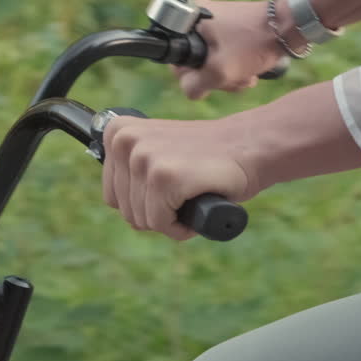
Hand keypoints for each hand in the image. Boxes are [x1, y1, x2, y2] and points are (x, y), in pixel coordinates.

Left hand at [101, 115, 258, 240]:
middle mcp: (124, 141)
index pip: (112, 196)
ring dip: (171, 219)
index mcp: (117, 133)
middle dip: (157, 212)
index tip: (169, 184)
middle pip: (126, 211)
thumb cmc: (203, 158)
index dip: (144, 202)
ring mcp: (143, 158)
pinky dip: (182, 227)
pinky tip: (198, 203)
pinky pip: (161, 224)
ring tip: (192, 192)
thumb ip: (131, 175)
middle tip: (185, 189)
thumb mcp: (156, 153)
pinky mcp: (163, 177)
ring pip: (142, 220)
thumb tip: (124, 214)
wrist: (248, 148)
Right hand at [173, 0, 287, 99]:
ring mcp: (216, 22)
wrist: (290, 25)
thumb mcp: (219, 71)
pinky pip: (225, 54)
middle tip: (233, 79)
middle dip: (215, 78)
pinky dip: (235, 66)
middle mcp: (199, 17)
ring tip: (246, 77)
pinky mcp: (232, 28)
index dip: (191, 75)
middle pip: (195, 62)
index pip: (175, 59)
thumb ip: (194, 86)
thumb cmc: (253, 44)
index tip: (211, 76)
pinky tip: (250, 71)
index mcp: (189, 21)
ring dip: (228, 76)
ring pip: (212, 61)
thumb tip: (192, 89)